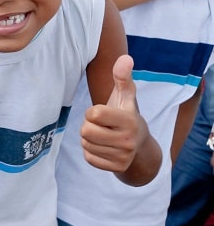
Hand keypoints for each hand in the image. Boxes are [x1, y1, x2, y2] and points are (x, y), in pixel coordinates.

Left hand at [81, 55, 145, 171]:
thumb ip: (122, 77)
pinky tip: (103, 147)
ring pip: (86, 144)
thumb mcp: (126, 96)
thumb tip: (125, 58)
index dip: (92, 112)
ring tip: (103, 135)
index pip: (93, 114)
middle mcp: (128, 140)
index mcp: (129, 120)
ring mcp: (123, 156)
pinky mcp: (116, 168)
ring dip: (89, 139)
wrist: (141, 147)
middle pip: (86, 131)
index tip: (102, 113)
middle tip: (101, 126)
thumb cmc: (127, 115)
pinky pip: (88, 157)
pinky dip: (91, 151)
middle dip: (88, 126)